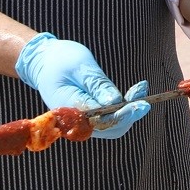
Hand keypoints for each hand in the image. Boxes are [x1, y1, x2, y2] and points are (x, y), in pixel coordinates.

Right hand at [14, 33, 150, 138]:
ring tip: (141, 89)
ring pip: (113, 126)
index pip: (100, 121)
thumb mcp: (79, 66)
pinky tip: (136, 91)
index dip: (122, 115)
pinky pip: (110, 116)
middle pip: (110, 129)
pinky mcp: (91, 114)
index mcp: (68, 110)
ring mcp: (84, 119)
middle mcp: (76, 120)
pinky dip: (125, 106)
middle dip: (130, 115)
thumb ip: (97, 85)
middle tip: (145, 99)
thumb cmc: (60, 59)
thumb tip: (116, 103)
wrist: (44, 60)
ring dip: (130, 111)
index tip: (139, 104)